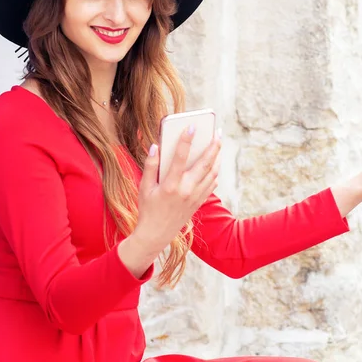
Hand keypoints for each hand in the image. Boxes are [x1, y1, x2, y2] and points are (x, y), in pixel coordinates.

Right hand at [134, 126, 221, 251]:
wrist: (156, 235)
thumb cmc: (147, 209)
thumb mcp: (143, 188)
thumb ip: (150, 166)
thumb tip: (155, 146)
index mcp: (170, 185)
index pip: (179, 158)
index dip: (186, 140)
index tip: (192, 126)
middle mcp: (185, 190)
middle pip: (204, 164)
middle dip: (212, 146)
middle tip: (217, 132)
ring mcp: (195, 197)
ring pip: (212, 173)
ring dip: (217, 157)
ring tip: (218, 144)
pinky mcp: (199, 202)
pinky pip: (212, 184)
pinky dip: (214, 172)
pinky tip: (214, 163)